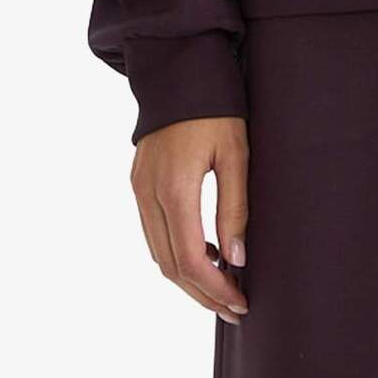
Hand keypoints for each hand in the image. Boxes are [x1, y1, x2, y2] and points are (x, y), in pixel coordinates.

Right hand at [130, 116, 249, 323]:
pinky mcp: (137, 183)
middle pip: (169, 266)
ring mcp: (138, 189)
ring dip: (186, 277)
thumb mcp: (236, 154)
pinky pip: (152, 232)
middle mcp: (148, 194)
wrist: (179, 69)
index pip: (189, 259)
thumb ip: (235, 209)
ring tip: (221, 288)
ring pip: (157, 253)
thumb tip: (236, 260)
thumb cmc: (215, 107)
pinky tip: (202, 254)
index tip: (240, 301)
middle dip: (201, 293)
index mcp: (174, 188)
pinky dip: (174, 252)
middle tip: (233, 308)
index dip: (214, 288)